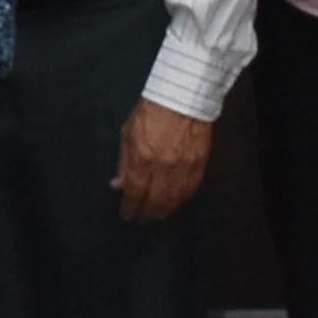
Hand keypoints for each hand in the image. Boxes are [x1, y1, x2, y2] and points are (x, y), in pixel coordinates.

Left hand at [113, 101, 214, 219]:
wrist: (181, 98)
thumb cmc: (151, 113)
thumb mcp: (127, 135)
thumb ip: (124, 163)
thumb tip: (118, 185)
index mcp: (143, 159)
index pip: (135, 193)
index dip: (131, 207)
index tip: (128, 214)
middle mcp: (164, 167)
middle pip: (156, 201)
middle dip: (147, 213)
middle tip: (143, 219)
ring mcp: (184, 166)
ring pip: (175, 198)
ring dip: (166, 209)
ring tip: (158, 214)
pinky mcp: (200, 163)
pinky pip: (191, 188)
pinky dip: (183, 198)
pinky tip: (176, 202)